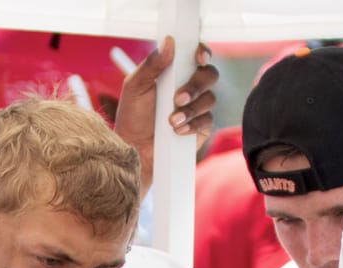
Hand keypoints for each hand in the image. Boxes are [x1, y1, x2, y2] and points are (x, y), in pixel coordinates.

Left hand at [113, 37, 217, 188]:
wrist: (134, 150)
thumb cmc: (132, 117)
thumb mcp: (135, 87)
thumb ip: (151, 65)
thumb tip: (169, 42)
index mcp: (176, 72)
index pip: (196, 55)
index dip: (202, 52)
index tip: (199, 56)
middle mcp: (190, 86)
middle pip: (210, 74)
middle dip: (195, 85)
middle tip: (177, 98)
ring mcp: (198, 106)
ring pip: (210, 99)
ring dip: (191, 109)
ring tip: (171, 121)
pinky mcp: (202, 127)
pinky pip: (208, 120)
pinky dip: (193, 124)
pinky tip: (177, 131)